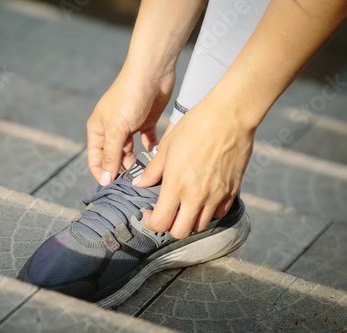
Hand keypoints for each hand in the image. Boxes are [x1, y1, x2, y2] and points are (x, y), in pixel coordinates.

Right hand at [87, 67, 174, 184]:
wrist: (152, 72)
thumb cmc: (129, 97)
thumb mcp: (116, 129)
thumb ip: (111, 155)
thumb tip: (104, 179)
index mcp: (98, 130)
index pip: (96, 160)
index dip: (102, 174)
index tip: (114, 188)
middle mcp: (112, 129)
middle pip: (114, 158)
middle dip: (122, 171)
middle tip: (134, 183)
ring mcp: (129, 126)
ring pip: (130, 152)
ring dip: (137, 163)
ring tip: (146, 173)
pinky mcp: (146, 122)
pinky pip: (147, 142)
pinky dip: (150, 150)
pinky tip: (156, 156)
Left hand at [133, 100, 254, 238]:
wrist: (229, 116)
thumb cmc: (195, 126)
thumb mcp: (167, 147)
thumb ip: (152, 170)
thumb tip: (140, 183)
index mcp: (176, 185)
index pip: (161, 222)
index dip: (151, 222)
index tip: (149, 213)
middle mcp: (197, 196)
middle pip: (181, 232)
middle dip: (169, 226)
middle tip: (166, 213)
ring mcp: (217, 196)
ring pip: (201, 226)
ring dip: (190, 220)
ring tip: (184, 205)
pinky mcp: (232, 191)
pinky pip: (219, 213)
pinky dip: (209, 212)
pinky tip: (202, 199)